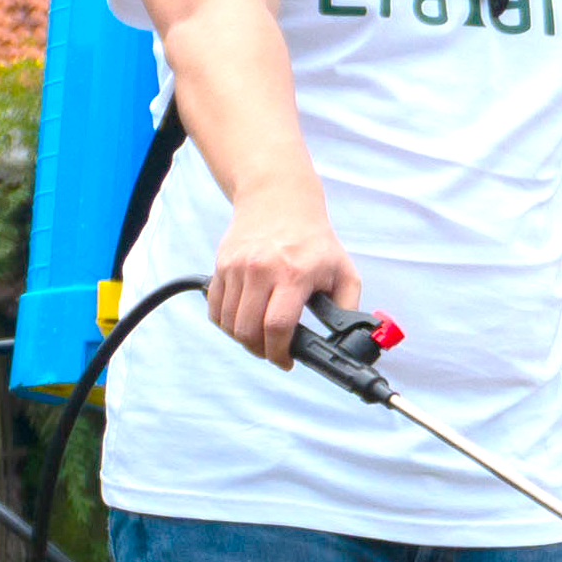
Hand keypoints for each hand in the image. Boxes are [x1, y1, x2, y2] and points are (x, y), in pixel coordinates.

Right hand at [206, 182, 361, 368]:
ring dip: (243, 339)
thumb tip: (346, 340)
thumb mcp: (343, 270)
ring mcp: (237, 267)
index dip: (280, 353)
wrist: (279, 201)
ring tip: (260, 337)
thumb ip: (347, 307)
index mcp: (294, 273)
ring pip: (229, 323)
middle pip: (248, 330)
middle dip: (261, 351)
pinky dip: (226, 323)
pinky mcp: (222, 265)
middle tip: (273, 352)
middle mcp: (261, 269)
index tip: (287, 361)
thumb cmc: (314, 240)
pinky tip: (243, 322)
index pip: (277, 326)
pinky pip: (215, 308)